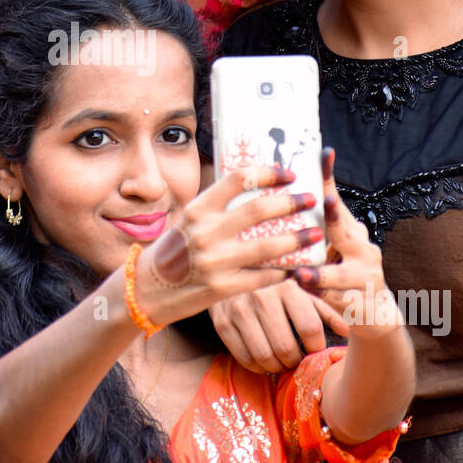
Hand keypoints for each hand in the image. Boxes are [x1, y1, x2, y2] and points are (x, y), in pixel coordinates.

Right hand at [130, 164, 320, 329]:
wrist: (147, 290)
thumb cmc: (172, 250)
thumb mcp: (189, 220)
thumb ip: (217, 206)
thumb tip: (256, 186)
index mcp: (198, 209)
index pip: (239, 179)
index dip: (269, 173)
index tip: (289, 174)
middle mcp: (206, 232)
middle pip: (259, 210)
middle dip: (292, 203)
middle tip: (310, 200)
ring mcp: (215, 261)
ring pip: (268, 246)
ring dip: (298, 239)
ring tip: (316, 235)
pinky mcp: (223, 288)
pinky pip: (263, 277)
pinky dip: (284, 271)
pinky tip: (298, 267)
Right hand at [210, 279, 349, 373]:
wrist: (232, 262)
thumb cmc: (276, 278)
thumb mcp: (303, 287)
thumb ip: (327, 308)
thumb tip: (348, 331)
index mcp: (287, 285)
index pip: (309, 328)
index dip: (316, 346)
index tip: (315, 348)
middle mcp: (261, 296)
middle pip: (286, 347)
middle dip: (296, 360)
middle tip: (298, 358)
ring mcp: (239, 309)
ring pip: (265, 357)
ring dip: (278, 366)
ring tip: (283, 360)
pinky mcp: (222, 322)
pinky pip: (244, 358)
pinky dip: (258, 366)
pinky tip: (265, 359)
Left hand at [292, 148, 401, 340]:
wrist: (376, 314)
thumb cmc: (344, 274)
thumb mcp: (334, 249)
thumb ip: (315, 229)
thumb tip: (281, 197)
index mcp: (352, 232)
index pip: (337, 201)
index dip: (329, 178)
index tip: (324, 153)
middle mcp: (363, 249)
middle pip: (346, 232)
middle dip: (335, 217)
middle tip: (326, 202)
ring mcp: (366, 277)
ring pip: (341, 274)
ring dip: (321, 274)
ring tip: (301, 274)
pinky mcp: (363, 304)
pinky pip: (338, 301)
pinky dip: (321, 297)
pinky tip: (306, 294)